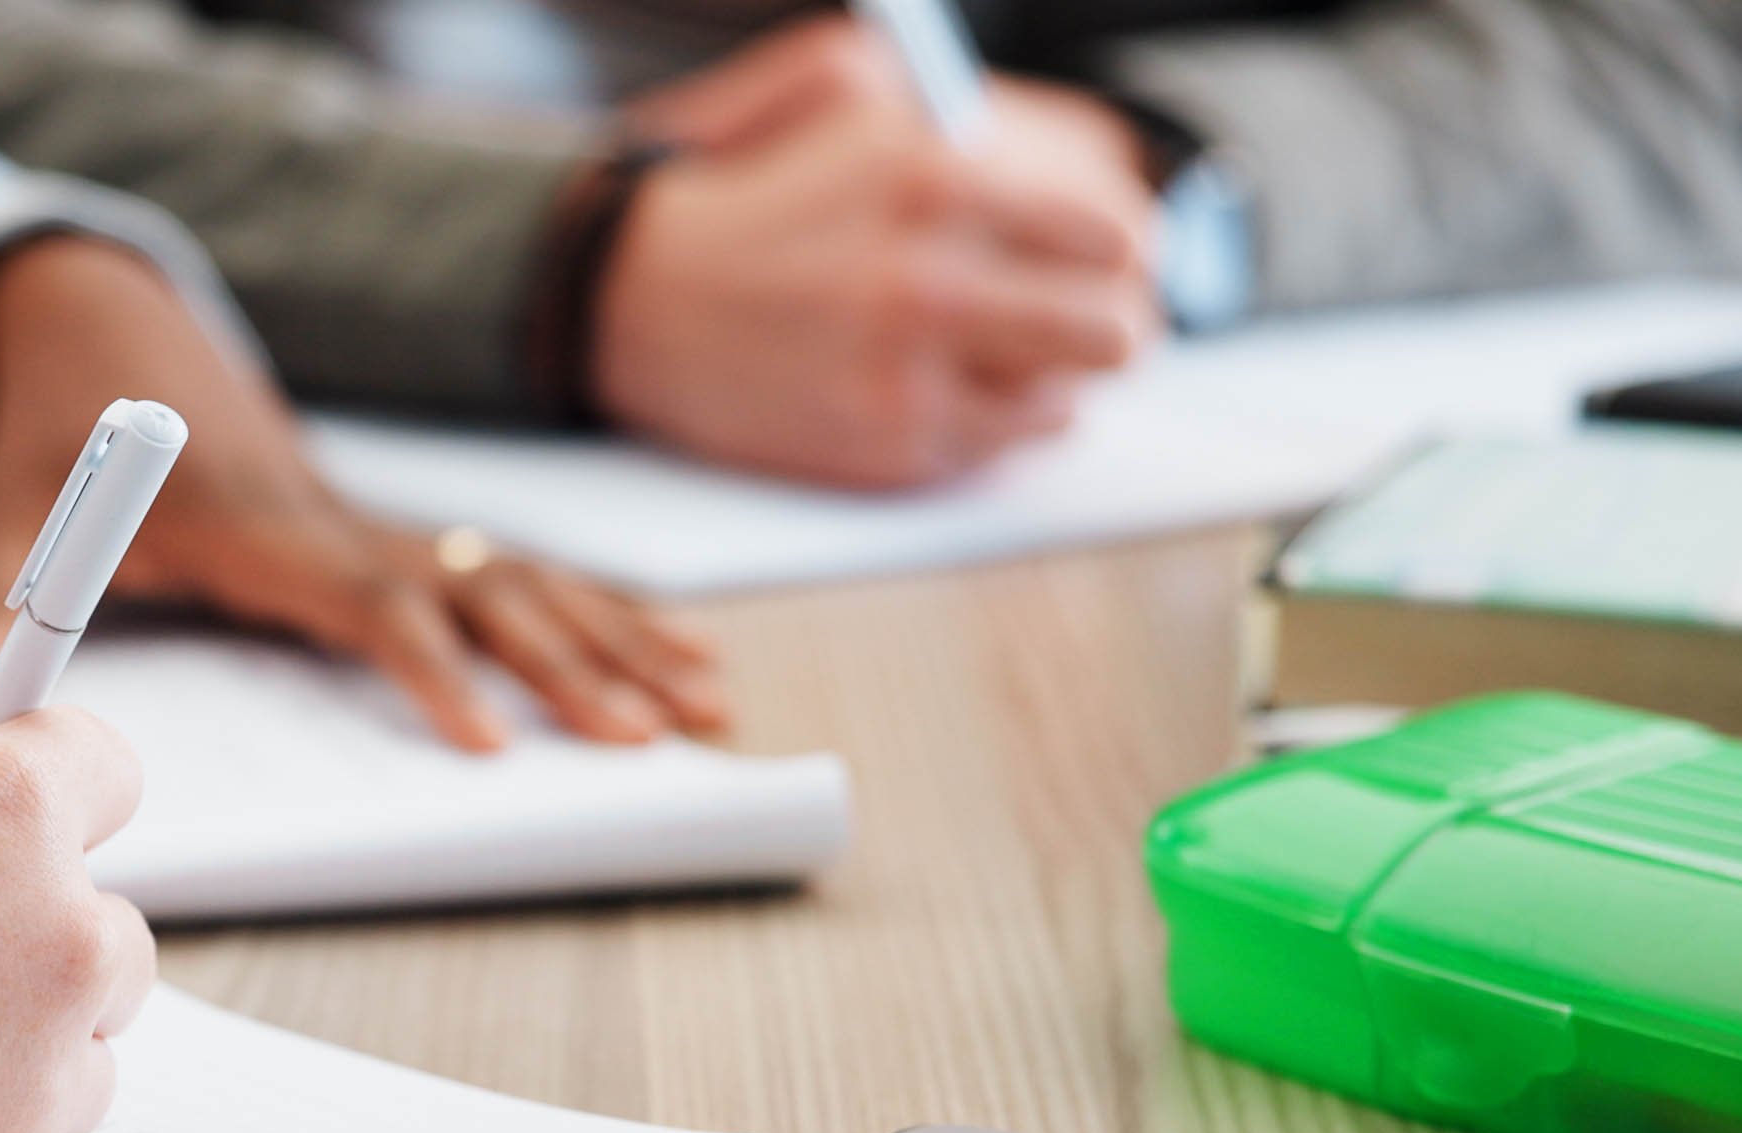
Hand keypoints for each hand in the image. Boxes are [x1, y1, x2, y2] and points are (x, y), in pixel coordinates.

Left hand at [0, 236, 727, 749]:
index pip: (371, 602)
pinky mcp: (393, 532)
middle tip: (651, 739)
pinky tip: (685, 657)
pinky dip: (607, 613)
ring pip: (523, 581)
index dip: (430, 671)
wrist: (99, 331)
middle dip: (574, 664)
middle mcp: (340, 520)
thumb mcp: (13, 508)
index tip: (488, 743)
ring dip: (619, 642)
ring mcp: (378, 522)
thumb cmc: (56, 431)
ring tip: (707, 708)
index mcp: (265, 524)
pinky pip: (518, 575)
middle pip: (483, 594)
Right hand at [604, 21, 1162, 487]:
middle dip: (1112, 321)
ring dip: (1055, 375)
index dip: (1123, 246)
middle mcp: (928, 276)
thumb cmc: (737, 183)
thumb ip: (966, 98)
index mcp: (933, 172)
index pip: (1113, 227)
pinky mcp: (879, 445)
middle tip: (1088, 319)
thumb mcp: (837, 77)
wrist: (618, 295)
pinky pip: (1003, 446)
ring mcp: (906, 371)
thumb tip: (1073, 154)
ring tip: (1009, 352)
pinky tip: (950, 385)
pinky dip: (995, 421)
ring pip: (1071, 394)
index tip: (1108, 256)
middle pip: (1117, 325)